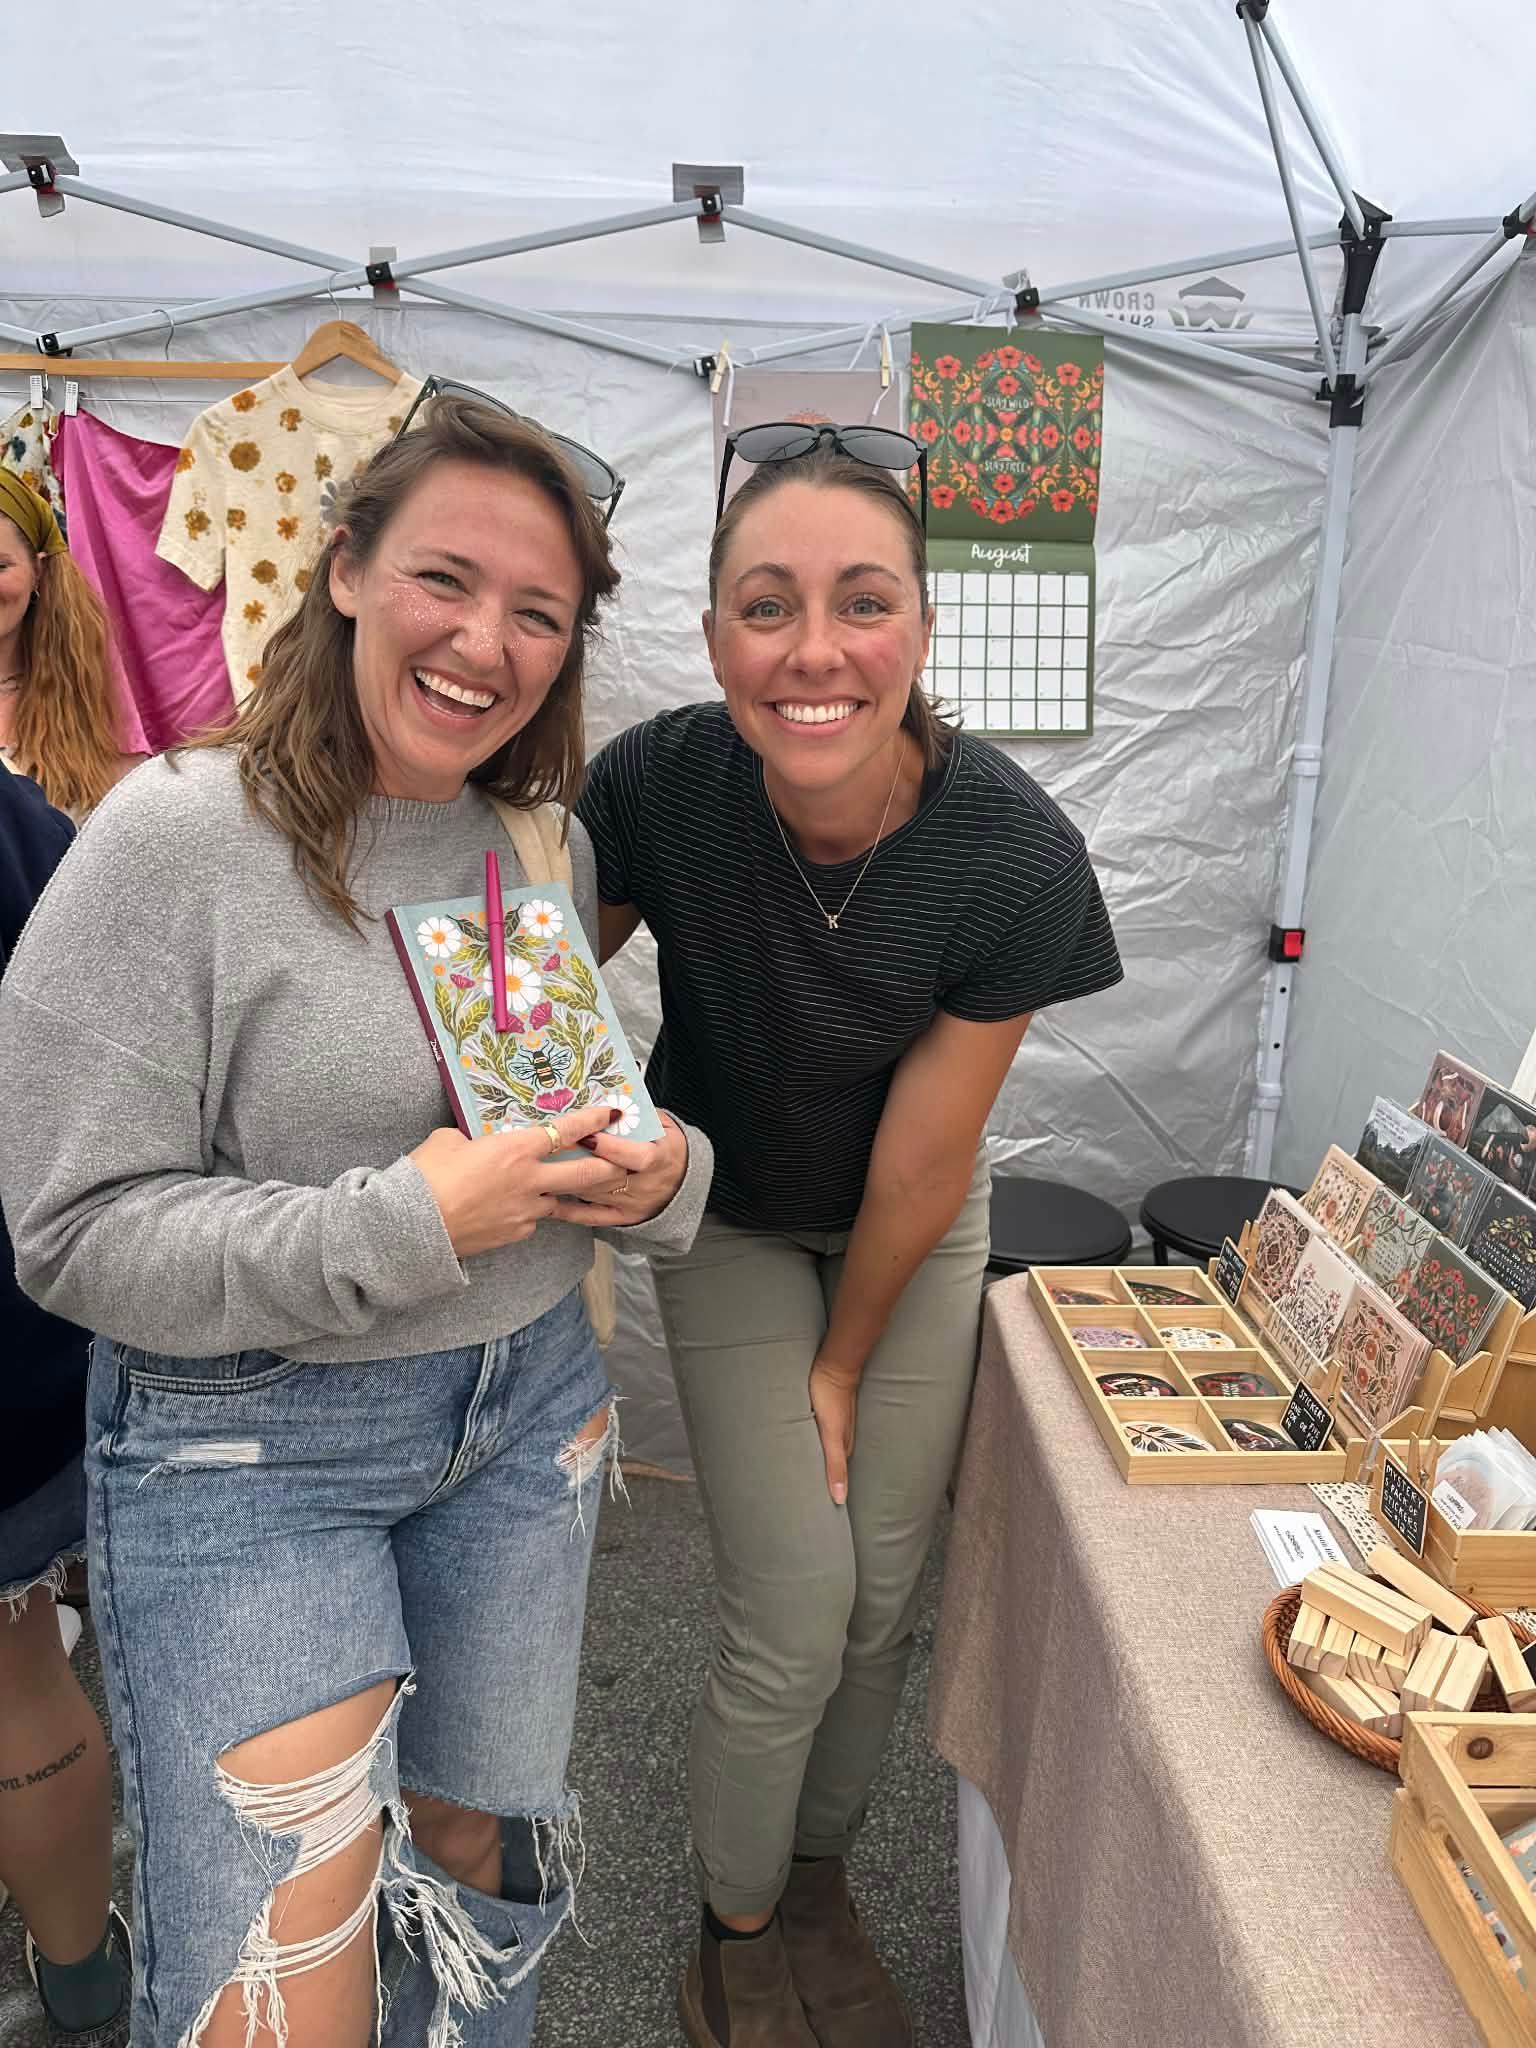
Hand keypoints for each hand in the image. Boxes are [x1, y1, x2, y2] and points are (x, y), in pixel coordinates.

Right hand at [410, 1103, 623, 1258]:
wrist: (411, 1226)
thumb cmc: (425, 1176)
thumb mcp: (447, 1141)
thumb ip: (471, 1139)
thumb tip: (472, 1144)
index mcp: (515, 1149)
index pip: (565, 1131)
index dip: (592, 1121)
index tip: (610, 1114)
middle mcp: (529, 1181)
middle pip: (585, 1174)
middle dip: (609, 1167)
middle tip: (623, 1162)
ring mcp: (525, 1211)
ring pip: (557, 1201)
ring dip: (561, 1194)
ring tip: (558, 1189)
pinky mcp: (514, 1234)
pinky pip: (531, 1220)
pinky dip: (529, 1213)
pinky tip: (512, 1209)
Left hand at [550, 1109, 689, 1229]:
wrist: (684, 1182)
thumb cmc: (669, 1147)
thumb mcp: (665, 1125)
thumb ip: (642, 1114)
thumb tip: (613, 1104)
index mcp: (659, 1158)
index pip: (637, 1157)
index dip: (611, 1148)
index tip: (587, 1135)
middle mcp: (644, 1184)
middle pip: (607, 1176)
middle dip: (578, 1163)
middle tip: (551, 1151)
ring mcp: (631, 1204)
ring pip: (594, 1194)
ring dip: (566, 1183)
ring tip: (540, 1171)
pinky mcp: (621, 1218)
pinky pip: (592, 1216)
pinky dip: (569, 1211)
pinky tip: (548, 1203)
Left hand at [810, 1354, 860, 1505]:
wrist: (834, 1365)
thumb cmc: (830, 1397)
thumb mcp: (830, 1435)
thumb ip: (834, 1465)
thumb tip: (839, 1498)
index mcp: (844, 1446)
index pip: (838, 1476)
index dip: (830, 1490)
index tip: (822, 1508)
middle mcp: (843, 1437)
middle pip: (833, 1463)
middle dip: (823, 1477)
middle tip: (808, 1494)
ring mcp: (837, 1422)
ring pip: (827, 1447)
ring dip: (818, 1459)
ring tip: (805, 1472)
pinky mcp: (829, 1411)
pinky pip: (822, 1432)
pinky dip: (815, 1442)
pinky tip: (807, 1442)